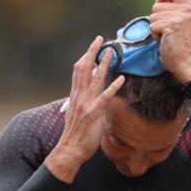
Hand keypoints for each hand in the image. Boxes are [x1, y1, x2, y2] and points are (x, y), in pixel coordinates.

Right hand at [46, 36, 124, 182]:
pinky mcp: (94, 113)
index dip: (86, 57)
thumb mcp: (77, 115)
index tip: (92, 48)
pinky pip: (105, 96)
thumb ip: (84, 104)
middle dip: (92, 52)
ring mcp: (86, 104)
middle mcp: (79, 96)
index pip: (79, 71)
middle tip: (100, 39)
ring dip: (104, 64)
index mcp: (75, 96)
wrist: (69, 150)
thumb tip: (91, 97)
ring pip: (95, 79)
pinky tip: (121, 78)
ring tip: (111, 52)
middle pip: (84, 69)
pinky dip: (113, 86)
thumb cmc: (74, 136)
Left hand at [150, 0, 190, 83]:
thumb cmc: (179, 46)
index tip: (162, 7)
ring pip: (152, 16)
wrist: (186, 64)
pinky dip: (154, 35)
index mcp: (188, 6)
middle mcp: (186, 9)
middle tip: (167, 30)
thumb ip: (172, 10)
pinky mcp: (172, 25)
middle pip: (156, 4)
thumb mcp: (180, 22)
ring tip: (166, 36)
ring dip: (155, 28)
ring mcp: (180, 17)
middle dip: (156, 18)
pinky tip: (164, 40)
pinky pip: (152, 25)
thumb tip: (158, 1)